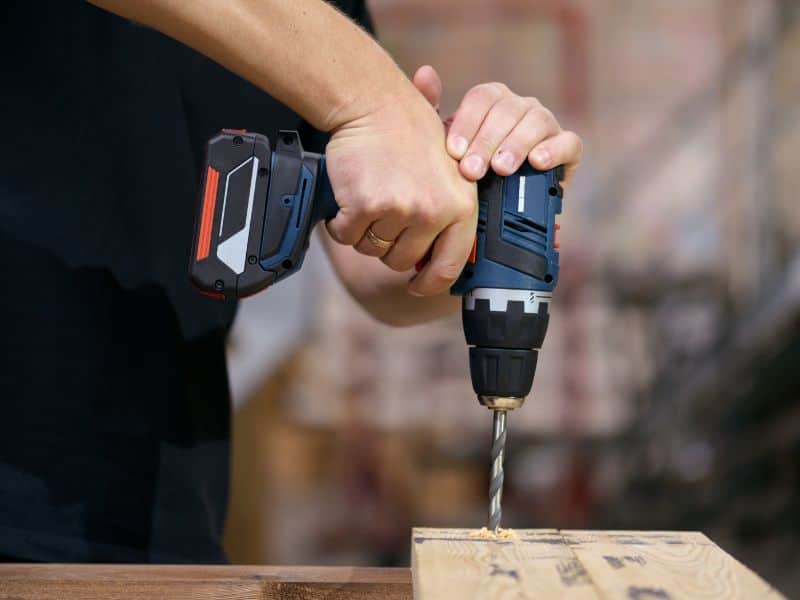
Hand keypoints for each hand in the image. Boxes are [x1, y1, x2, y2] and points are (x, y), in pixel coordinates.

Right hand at [325, 83, 476, 296]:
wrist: (373, 103)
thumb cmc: (409, 132)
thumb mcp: (448, 172)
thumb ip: (446, 215)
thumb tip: (434, 263)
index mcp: (460, 207)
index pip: (449, 266)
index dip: (430, 283)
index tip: (417, 285)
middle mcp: (432, 212)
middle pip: (402, 261)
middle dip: (387, 245)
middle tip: (382, 214)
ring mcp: (398, 210)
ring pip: (372, 249)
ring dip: (363, 232)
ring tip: (368, 198)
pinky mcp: (364, 206)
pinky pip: (347, 235)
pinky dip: (340, 222)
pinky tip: (348, 197)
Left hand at [412, 66, 582, 185]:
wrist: (499, 210)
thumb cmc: (470, 172)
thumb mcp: (446, 148)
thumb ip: (433, 112)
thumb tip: (424, 72)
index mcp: (493, 101)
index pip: (481, 98)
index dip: (468, 123)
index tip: (454, 152)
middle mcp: (521, 106)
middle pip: (507, 109)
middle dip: (487, 141)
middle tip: (472, 171)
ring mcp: (547, 125)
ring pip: (536, 121)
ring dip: (516, 144)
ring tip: (501, 168)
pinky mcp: (568, 149)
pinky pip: (568, 142)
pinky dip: (554, 150)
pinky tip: (537, 162)